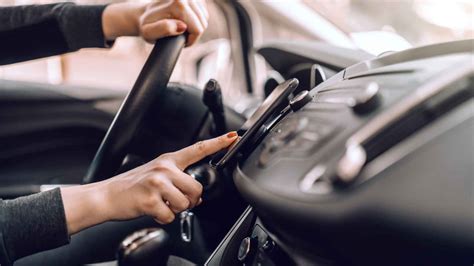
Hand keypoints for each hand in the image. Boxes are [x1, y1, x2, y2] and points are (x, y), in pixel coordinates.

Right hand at [61, 132, 237, 233]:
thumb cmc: (132, 186)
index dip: (218, 143)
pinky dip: (163, 218)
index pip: (198, 149)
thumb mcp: (156, 176)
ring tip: (161, 204)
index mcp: (168, 160)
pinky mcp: (150, 199)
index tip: (233, 137)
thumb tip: (198, 197)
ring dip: (176, 210)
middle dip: (190, 200)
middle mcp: (164, 168)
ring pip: (186, 203)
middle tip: (174, 201)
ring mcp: (157, 183)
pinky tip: (152, 210)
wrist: (106, 196)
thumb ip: (177, 181)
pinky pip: (170, 216)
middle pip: (196, 188)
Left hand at [102, 0, 208, 45]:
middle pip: (203, 22)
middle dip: (193, 32)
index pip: (198, 28)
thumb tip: (182, 26)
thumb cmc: (147, 25)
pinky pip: (204, 12)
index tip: (179, 39)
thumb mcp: (149, 32)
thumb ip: (164, 29)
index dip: (190, 39)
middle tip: (179, 34)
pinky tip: (185, 20)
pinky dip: (196, 19)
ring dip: (195, 25)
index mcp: (178, 3)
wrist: (145, 13)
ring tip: (181, 27)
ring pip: (205, 17)